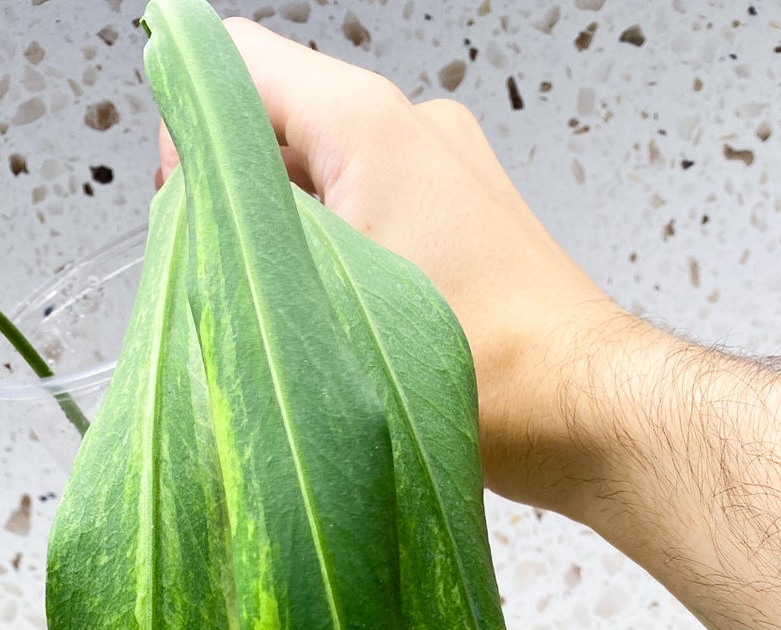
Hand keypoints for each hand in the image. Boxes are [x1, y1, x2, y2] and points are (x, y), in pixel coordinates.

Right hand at [155, 18, 626, 510]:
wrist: (590, 416)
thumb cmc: (492, 373)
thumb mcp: (330, 302)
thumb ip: (246, 234)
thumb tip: (193, 214)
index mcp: (368, 122)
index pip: (233, 62)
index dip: (189, 135)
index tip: (191, 216)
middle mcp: (410, 124)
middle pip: (274, 121)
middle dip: (241, 199)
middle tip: (253, 290)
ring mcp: (442, 168)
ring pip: (320, 175)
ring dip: (294, 241)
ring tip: (315, 320)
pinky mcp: (462, 218)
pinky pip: (370, 211)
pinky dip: (342, 259)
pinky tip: (354, 327)